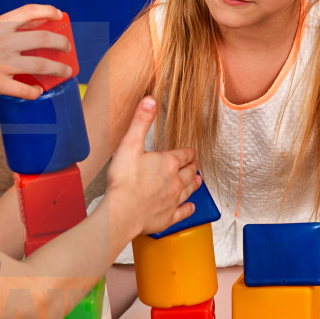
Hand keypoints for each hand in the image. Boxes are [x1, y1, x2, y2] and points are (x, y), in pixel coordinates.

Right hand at [0, 4, 72, 99]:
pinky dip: (35, 92)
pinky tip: (38, 93)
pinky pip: (25, 89)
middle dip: (62, 43)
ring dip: (59, 69)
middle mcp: (4, 41)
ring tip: (66, 72)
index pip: (30, 11)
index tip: (60, 15)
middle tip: (67, 49)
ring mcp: (2, 62)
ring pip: (42, 65)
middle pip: (45, 38)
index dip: (49, 11)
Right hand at [104, 97, 200, 237]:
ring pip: (189, 190)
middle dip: (192, 167)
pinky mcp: (168, 217)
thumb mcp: (130, 144)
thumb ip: (141, 121)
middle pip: (189, 172)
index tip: (189, 151)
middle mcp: (175, 181)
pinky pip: (182, 213)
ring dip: (194, 184)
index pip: (185, 154)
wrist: (121, 212)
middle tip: (194, 165)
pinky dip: (188, 209)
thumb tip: (150, 101)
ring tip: (197, 181)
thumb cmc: (124, 181)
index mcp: (168, 163)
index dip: (188, 152)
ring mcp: (173, 200)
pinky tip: (190, 207)